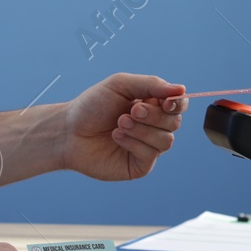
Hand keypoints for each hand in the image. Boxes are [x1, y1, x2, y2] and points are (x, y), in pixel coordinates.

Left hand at [61, 73, 185, 180]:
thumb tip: (182, 89)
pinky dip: (134, 143)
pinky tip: (116, 137)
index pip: (179, 105)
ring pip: (166, 140)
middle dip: (154, 116)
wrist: (68, 130)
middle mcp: (153, 127)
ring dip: (142, 130)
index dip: (178, 104)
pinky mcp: (139, 166)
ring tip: (119, 124)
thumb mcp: (121, 84)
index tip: (166, 102)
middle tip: (131, 111)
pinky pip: (150, 155)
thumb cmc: (92, 106)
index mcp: (152, 105)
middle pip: (174, 123)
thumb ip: (152, 84)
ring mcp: (147, 147)